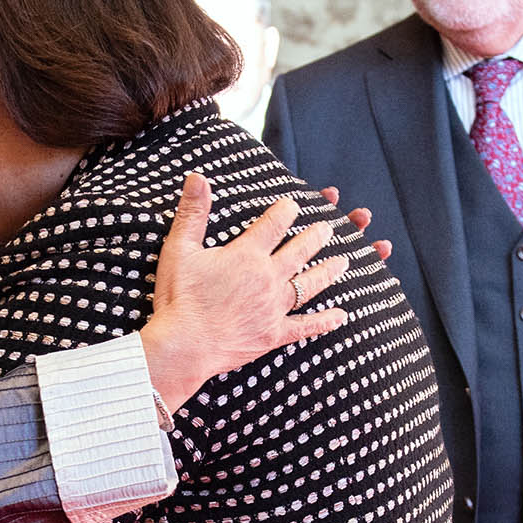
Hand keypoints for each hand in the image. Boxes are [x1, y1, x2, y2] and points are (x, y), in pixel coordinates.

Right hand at [137, 175, 378, 415]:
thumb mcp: (180, 249)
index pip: (273, 225)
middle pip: (299, 252)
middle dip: (316, 237)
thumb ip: (192, 212)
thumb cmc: (178, 297)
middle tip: (329, 227)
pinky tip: (341, 316)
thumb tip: (197, 176)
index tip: (294, 204)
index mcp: (247, 255)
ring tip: (343, 261)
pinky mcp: (274, 335)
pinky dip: (324, 321)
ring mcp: (274, 308)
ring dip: (328, 271)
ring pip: (309, 284)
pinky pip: (305, 326)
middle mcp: (268, 278)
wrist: (184, 346)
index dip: (285, 211)